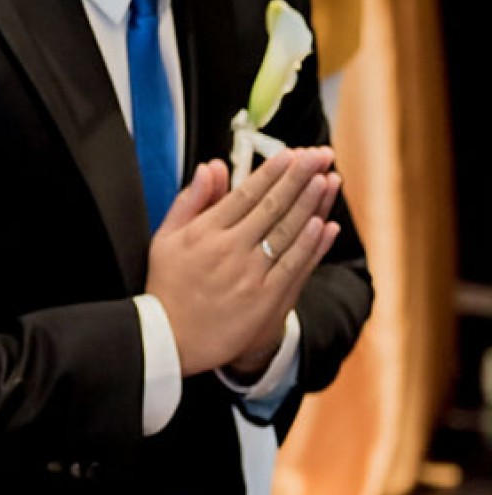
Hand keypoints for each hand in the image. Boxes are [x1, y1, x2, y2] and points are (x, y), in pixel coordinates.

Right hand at [146, 147, 339, 376]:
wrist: (169, 341)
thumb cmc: (167, 286)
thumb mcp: (165, 238)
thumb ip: (190, 200)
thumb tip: (213, 166)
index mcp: (205, 232)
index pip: (246, 194)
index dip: (272, 171)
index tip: (292, 153)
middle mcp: (228, 249)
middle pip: (272, 206)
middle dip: (299, 177)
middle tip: (320, 155)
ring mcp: (248, 275)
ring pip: (287, 232)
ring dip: (310, 204)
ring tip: (327, 179)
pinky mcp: (263, 300)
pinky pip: (293, 266)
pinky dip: (310, 245)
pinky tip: (323, 224)